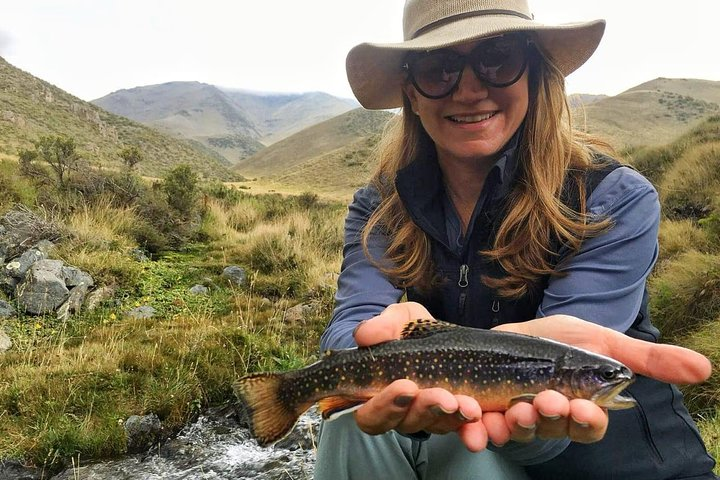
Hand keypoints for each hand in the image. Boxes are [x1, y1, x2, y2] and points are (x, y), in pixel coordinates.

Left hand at [352, 304, 712, 449]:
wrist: (508, 331)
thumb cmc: (557, 341)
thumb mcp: (600, 341)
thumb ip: (646, 357)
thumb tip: (706, 368)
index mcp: (574, 407)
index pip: (586, 423)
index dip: (581, 417)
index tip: (573, 402)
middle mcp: (539, 419)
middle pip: (543, 429)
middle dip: (539, 418)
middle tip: (534, 403)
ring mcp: (504, 417)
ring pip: (503, 431)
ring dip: (500, 424)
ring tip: (491, 410)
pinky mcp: (472, 409)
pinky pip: (466, 422)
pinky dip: (462, 420)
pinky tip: (461, 414)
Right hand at [353, 302, 488, 450]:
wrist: (451, 336)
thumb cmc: (414, 331)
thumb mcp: (400, 320)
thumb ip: (382, 326)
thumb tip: (364, 335)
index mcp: (380, 394)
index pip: (370, 415)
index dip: (384, 407)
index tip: (405, 386)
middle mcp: (405, 412)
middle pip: (408, 424)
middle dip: (427, 410)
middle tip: (445, 396)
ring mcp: (435, 417)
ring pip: (441, 427)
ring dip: (455, 419)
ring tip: (471, 406)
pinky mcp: (463, 418)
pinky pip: (470, 430)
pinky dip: (480, 428)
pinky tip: (491, 421)